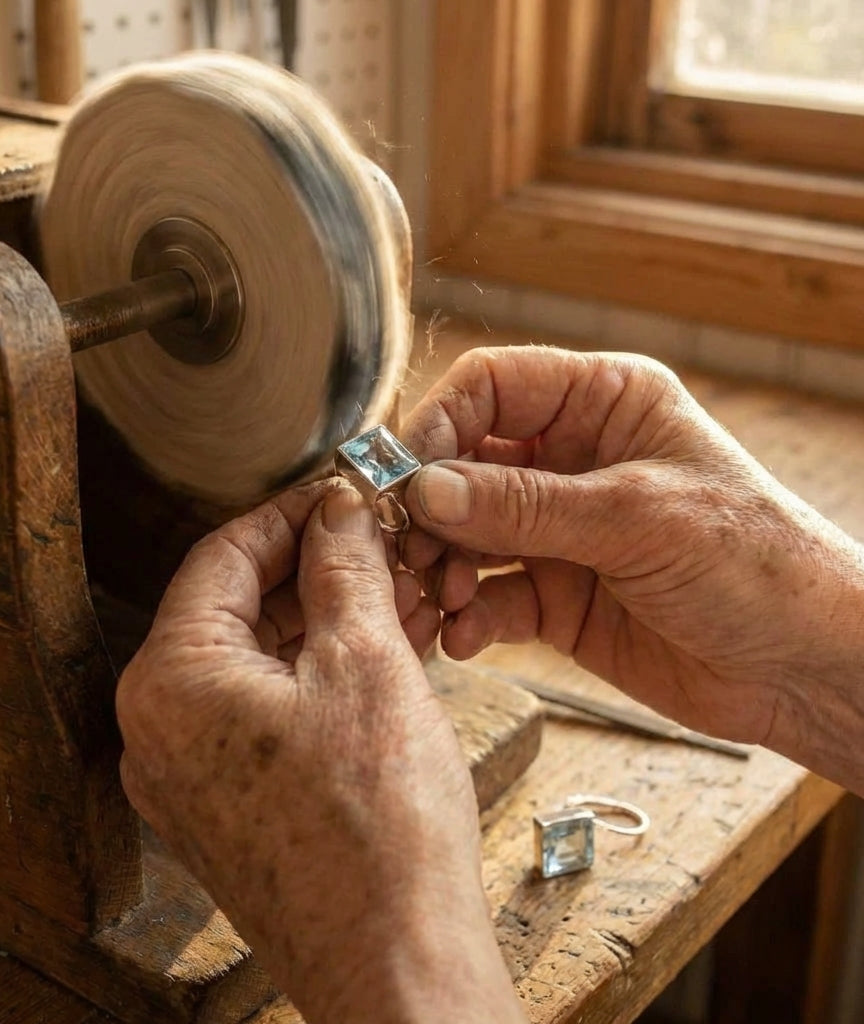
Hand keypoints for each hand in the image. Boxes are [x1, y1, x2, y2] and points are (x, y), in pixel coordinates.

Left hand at [116, 480, 526, 1023]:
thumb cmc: (377, 832)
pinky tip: (381, 655)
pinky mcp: (230, 805)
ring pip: (258, 660)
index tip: (341, 497)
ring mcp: (191, 774)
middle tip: (380, 546)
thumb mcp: (365, 662)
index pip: (221, 555)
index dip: (291, 514)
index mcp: (170, 682)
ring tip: (397, 597)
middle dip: (316, 570)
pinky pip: (267, 711)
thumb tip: (339, 513)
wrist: (396, 963)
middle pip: (237, 608)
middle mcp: (162, 729)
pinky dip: (319, 676)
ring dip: (326, 622)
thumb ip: (343, 568)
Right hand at [401, 346, 863, 790]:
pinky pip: (488, 595)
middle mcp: (572, 461)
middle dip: (431, 507)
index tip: (406, 475)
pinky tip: (464, 636)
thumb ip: (525, 506)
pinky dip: (467, 615)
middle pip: (463, 462)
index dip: (439, 422)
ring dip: (442, 565)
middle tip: (411, 550)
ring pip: (465, 533)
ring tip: (442, 597)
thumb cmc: (760, 565)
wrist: (808, 668)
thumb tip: (425, 489)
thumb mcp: (638, 518)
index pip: (492, 386)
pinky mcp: (555, 595)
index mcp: (604, 405)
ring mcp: (559, 531)